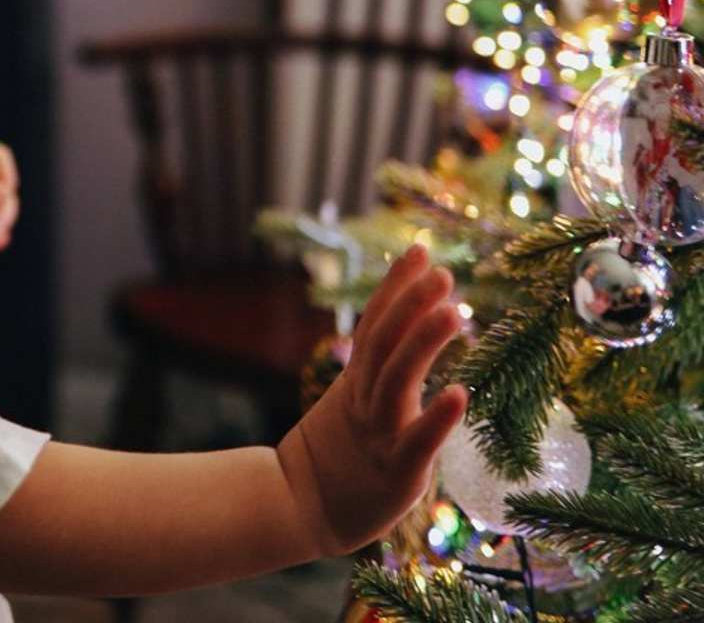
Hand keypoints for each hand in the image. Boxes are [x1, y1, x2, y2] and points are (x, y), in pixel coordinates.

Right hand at [277, 244, 466, 556]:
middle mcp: (365, 400)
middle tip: (442, 272)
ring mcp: (378, 434)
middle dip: (412, 303)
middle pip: (386, 342)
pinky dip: (436, 417)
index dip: (395, 285)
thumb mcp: (351, 405)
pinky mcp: (396, 473)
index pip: (376, 323)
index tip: (418, 249)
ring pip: (397, 379)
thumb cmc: (337, 459)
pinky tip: (459, 394)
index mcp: (356, 381)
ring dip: (424, 342)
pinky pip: (417, 442)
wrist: (300, 509)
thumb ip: (375, 374)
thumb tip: (399, 336)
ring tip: (454, 311)